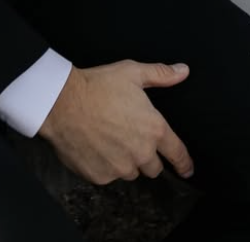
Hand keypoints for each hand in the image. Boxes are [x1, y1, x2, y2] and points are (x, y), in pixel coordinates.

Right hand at [38, 60, 193, 184]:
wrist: (62, 103)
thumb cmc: (98, 86)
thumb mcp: (133, 73)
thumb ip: (161, 74)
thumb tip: (183, 71)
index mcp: (153, 129)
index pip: (177, 153)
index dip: (184, 163)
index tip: (187, 169)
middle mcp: (140, 153)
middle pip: (154, 168)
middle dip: (147, 157)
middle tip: (132, 139)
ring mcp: (120, 168)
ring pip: (131, 172)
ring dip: (126, 162)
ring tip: (111, 140)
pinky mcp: (100, 177)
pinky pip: (109, 176)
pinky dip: (106, 166)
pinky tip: (96, 147)